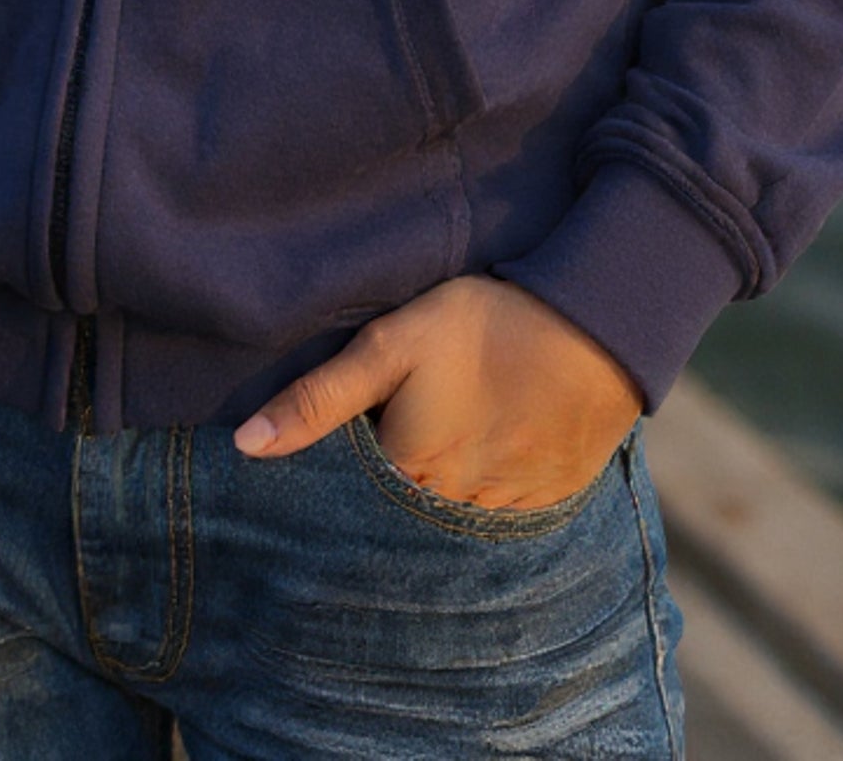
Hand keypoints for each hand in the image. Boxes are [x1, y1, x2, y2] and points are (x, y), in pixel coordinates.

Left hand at [232, 275, 642, 511]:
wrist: (596, 326)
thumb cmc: (485, 325)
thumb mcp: (390, 344)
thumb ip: (319, 397)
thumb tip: (246, 446)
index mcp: (408, 472)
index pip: (356, 501)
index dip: (346, 479)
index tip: (344, 453)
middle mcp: (454, 508)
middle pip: (405, 516)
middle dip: (391, 495)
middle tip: (399, 441)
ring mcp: (506, 511)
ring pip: (454, 518)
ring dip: (441, 495)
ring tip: (441, 447)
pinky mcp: (549, 501)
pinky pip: (503, 516)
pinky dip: (488, 493)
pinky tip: (488, 452)